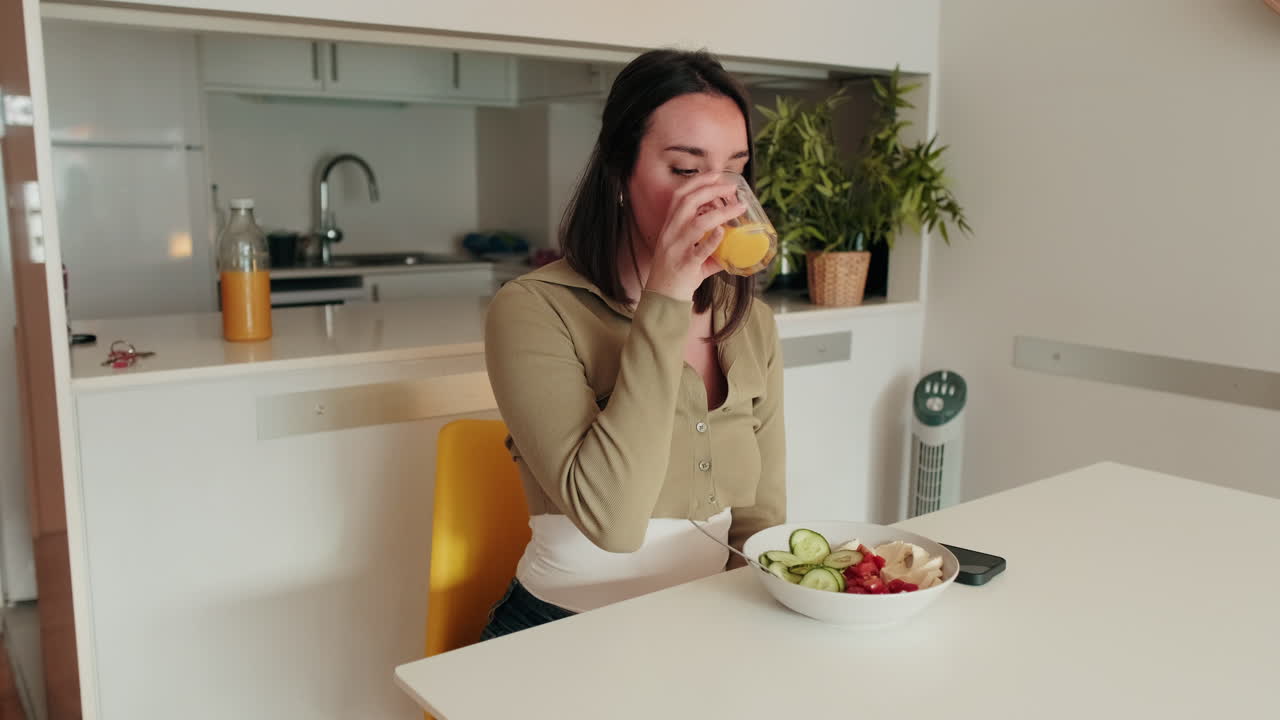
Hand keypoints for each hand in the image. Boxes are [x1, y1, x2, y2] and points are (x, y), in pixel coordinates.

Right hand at [644, 174, 744, 300]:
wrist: (662, 298)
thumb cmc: (677, 274)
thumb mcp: (689, 254)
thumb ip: (711, 247)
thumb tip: (735, 244)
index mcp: (669, 226)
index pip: (680, 196)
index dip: (698, 182)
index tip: (716, 174)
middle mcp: (671, 233)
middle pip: (688, 202)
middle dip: (711, 190)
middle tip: (732, 187)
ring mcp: (677, 249)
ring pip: (697, 223)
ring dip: (720, 212)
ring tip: (739, 207)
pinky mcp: (685, 265)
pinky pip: (699, 250)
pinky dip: (712, 239)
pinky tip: (723, 231)